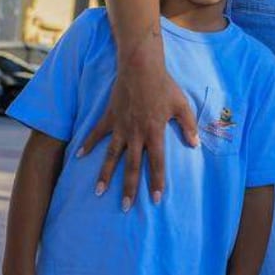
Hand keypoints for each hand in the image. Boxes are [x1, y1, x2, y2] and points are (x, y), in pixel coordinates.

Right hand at [78, 60, 198, 208]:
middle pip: (132, 166)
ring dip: (105, 175)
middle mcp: (136, 133)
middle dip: (129, 188)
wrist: (141, 67)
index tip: (156, 199)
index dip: (157, 182)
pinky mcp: (109, 117)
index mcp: (154, 132)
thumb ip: (189, 126)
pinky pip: (96, 133)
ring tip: (99, 192)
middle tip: (126, 207)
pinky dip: (87, 144)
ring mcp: (120, 126)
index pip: (157, 163)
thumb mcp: (182, 105)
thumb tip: (196, 144)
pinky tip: (79, 156)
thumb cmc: (164, 85)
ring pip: (111, 156)